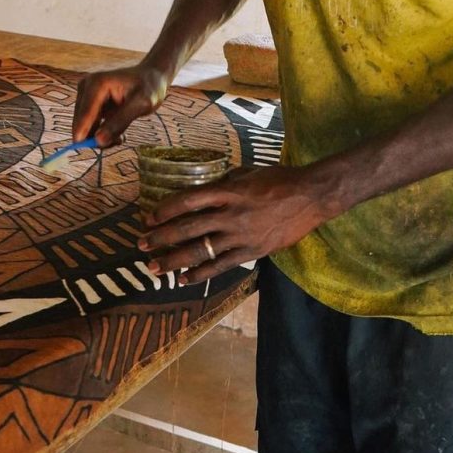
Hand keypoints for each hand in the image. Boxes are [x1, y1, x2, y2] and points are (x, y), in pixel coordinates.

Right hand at [72, 64, 168, 146]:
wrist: (151, 77)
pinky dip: (101, 133)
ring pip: (84, 126)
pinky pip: (89, 125)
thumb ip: (120, 122)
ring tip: (121, 137)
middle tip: (118, 141)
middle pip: (81, 121)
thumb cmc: (149, 87)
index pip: (85, 113)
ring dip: (100, 136)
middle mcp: (86, 87)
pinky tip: (117, 133)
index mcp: (96, 83)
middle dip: (96, 136)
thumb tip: (98, 141)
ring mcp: (86, 95)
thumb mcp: (141, 104)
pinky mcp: (89, 104)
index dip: (83, 133)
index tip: (84, 150)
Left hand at [137, 163, 340, 284]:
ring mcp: (241, 235)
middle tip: (142, 245)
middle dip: (162, 237)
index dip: (165, 210)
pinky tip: (184, 279)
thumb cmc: (279, 179)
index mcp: (228, 191)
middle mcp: (231, 214)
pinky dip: (201, 273)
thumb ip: (225, 182)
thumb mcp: (247, 173)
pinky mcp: (252, 251)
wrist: (311, 196)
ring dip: (174, 260)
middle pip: (189, 228)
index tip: (149, 218)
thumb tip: (205, 190)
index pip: (188, 201)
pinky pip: (222, 265)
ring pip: (201, 250)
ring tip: (155, 267)